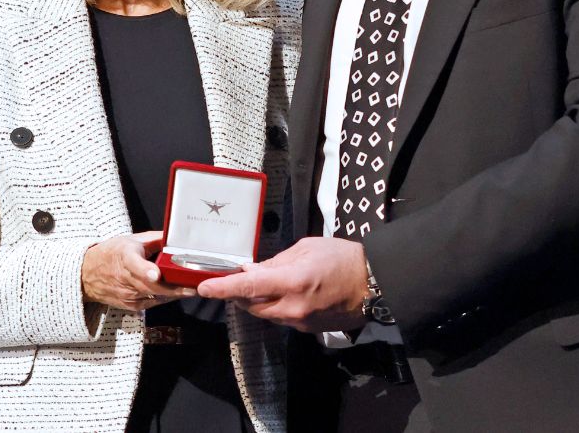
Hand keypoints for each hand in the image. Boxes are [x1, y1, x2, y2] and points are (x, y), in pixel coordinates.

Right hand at [80, 230, 195, 311]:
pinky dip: (164, 298)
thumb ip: (153, 239)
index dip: (146, 270)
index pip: (135, 265)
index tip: (157, 274)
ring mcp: (127, 294)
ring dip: (173, 293)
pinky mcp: (130, 305)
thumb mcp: (130, 240)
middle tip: (193, 285)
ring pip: (155, 295)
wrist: (86, 275)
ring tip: (189, 289)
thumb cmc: (111, 254)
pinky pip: (152, 302)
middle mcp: (125, 278)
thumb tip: (174, 236)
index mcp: (125, 257)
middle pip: (152, 285)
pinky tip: (174, 293)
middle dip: (174, 287)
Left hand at [194, 236, 369, 331]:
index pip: (248, 286)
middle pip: (251, 305)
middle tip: (234, 279)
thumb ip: (275, 262)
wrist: (374, 284)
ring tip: (263, 283)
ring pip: (265, 314)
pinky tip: (282, 294)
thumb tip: (252, 270)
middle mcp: (293, 307)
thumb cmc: (342, 258)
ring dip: (257, 300)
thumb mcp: (306, 248)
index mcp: (293, 282)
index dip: (223, 288)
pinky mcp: (308, 330)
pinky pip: (281, 319)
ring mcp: (301, 322)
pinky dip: (275, 307)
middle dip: (239, 293)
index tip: (204, 288)